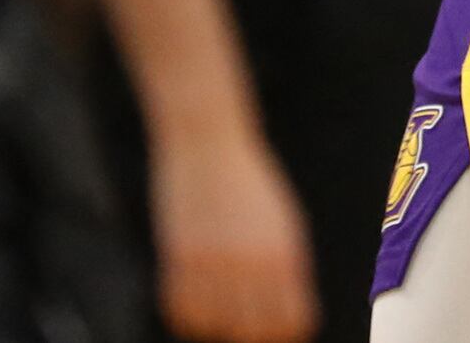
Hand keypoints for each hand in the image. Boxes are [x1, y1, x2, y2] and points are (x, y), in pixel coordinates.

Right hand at [151, 122, 317, 342]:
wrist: (209, 145)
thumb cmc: (250, 184)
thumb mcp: (283, 222)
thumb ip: (288, 269)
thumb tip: (290, 316)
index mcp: (284, 254)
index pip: (292, 321)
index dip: (285, 332)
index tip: (277, 329)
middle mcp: (250, 263)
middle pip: (252, 332)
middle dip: (250, 333)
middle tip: (243, 321)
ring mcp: (212, 262)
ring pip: (214, 326)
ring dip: (217, 323)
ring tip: (219, 304)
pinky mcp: (178, 257)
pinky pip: (182, 310)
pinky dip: (189, 311)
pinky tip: (196, 295)